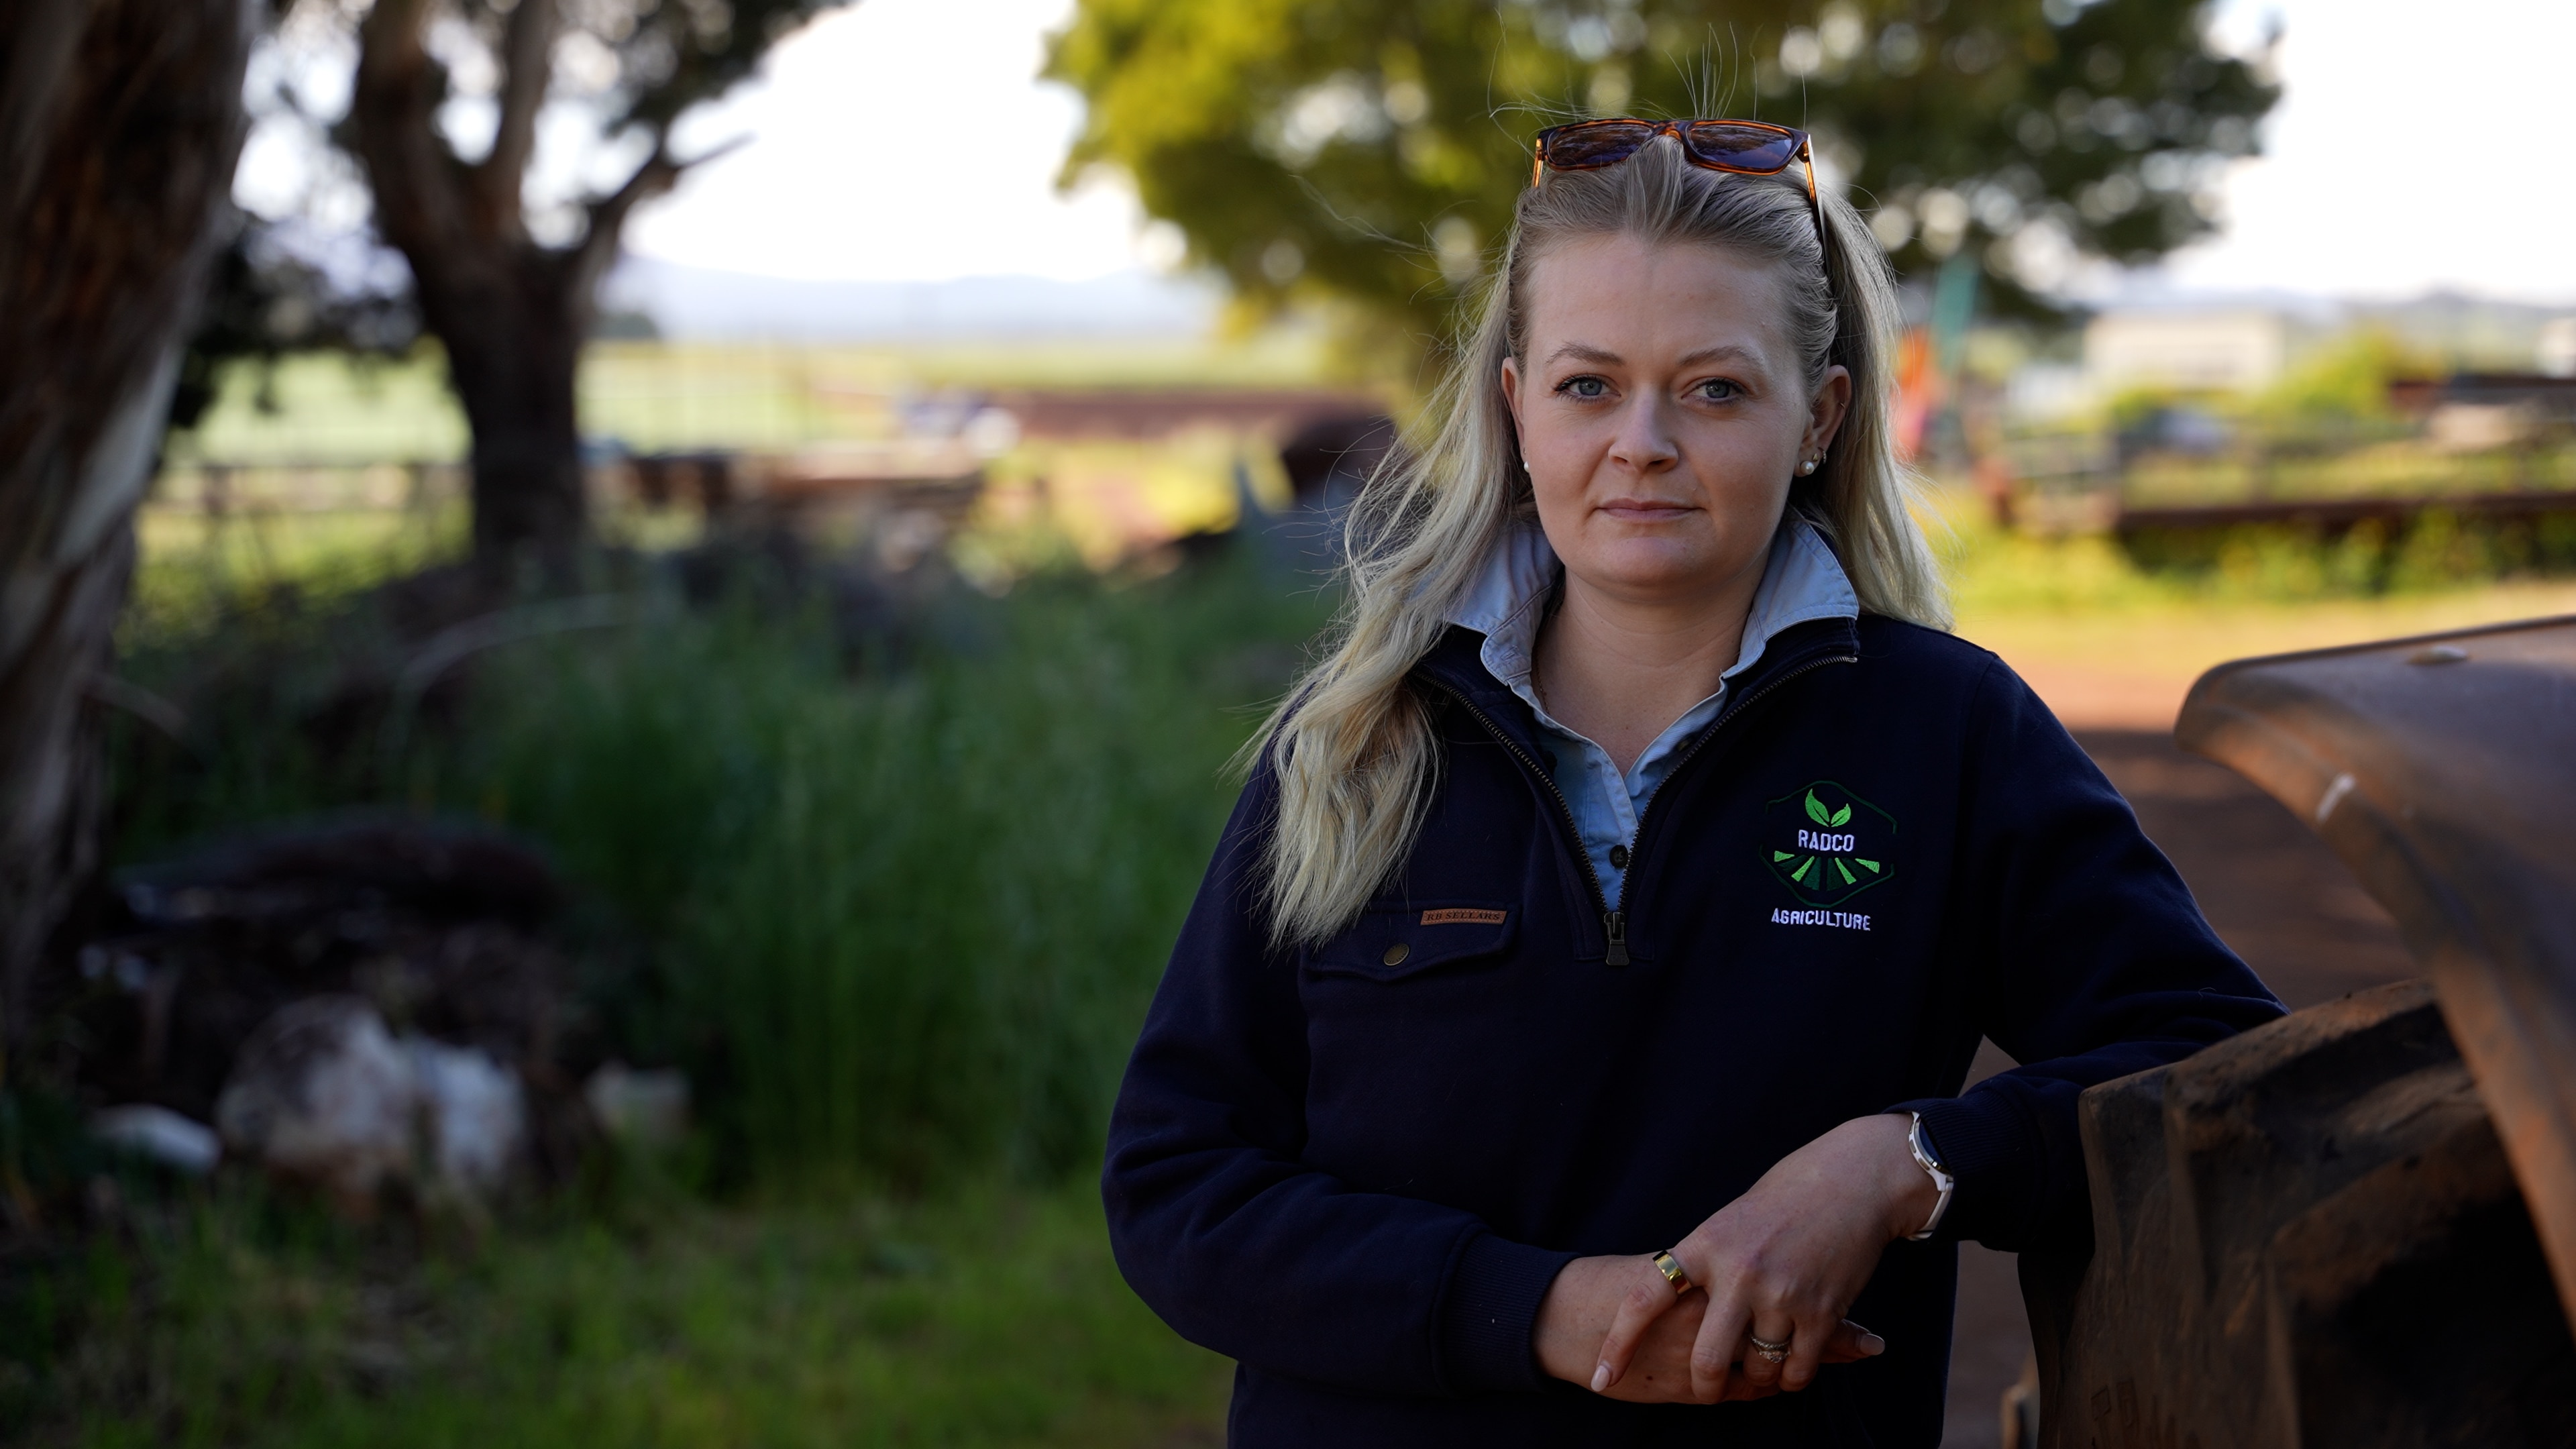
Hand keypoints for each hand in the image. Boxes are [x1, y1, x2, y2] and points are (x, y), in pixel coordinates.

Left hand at [1591, 1114, 1935, 1402]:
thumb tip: (1678, 1297)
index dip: (1619, 1342)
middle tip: (1705, 1391)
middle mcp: (1739, 1272)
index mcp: (1705, 1244)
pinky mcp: (1821, 1311)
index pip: (1647, 1298)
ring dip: (1758, 1379)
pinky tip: (1790, 1367)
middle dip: (1704, 1386)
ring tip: (1760, 1366)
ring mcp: (1781, 1294)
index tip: (1600, 1376)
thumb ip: (1706, 1261)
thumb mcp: (1730, 1220)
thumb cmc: (1785, 1196)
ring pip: (1757, 1369)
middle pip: (1706, 1358)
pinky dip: (1791, 1378)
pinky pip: (1796, 1368)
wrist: (1851, 1179)